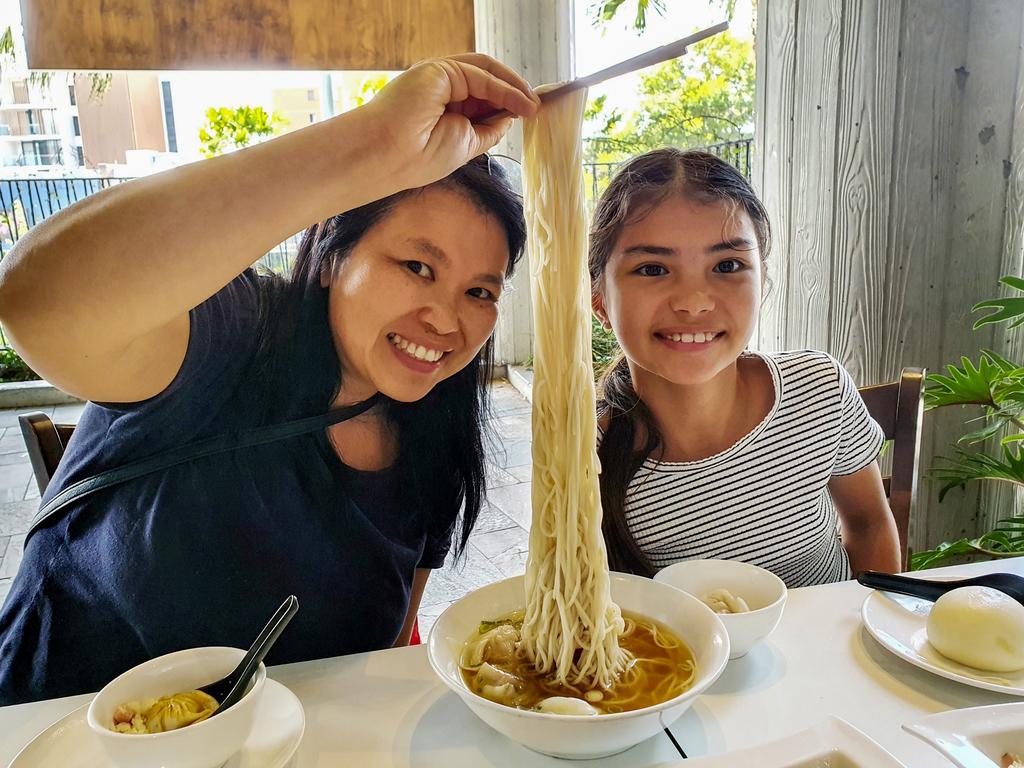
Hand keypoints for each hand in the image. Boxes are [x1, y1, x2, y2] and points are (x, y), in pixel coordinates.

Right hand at [364, 54, 539, 189]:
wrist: (387, 157)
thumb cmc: (417, 158)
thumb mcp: (465, 144)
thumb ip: (487, 128)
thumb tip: (512, 116)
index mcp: (442, 104)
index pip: (481, 96)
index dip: (506, 102)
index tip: (528, 114)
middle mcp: (440, 87)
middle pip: (486, 81)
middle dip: (514, 93)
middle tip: (536, 107)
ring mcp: (438, 76)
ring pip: (486, 72)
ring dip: (514, 88)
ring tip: (533, 106)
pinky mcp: (440, 70)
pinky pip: (480, 75)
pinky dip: (504, 88)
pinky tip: (520, 103)